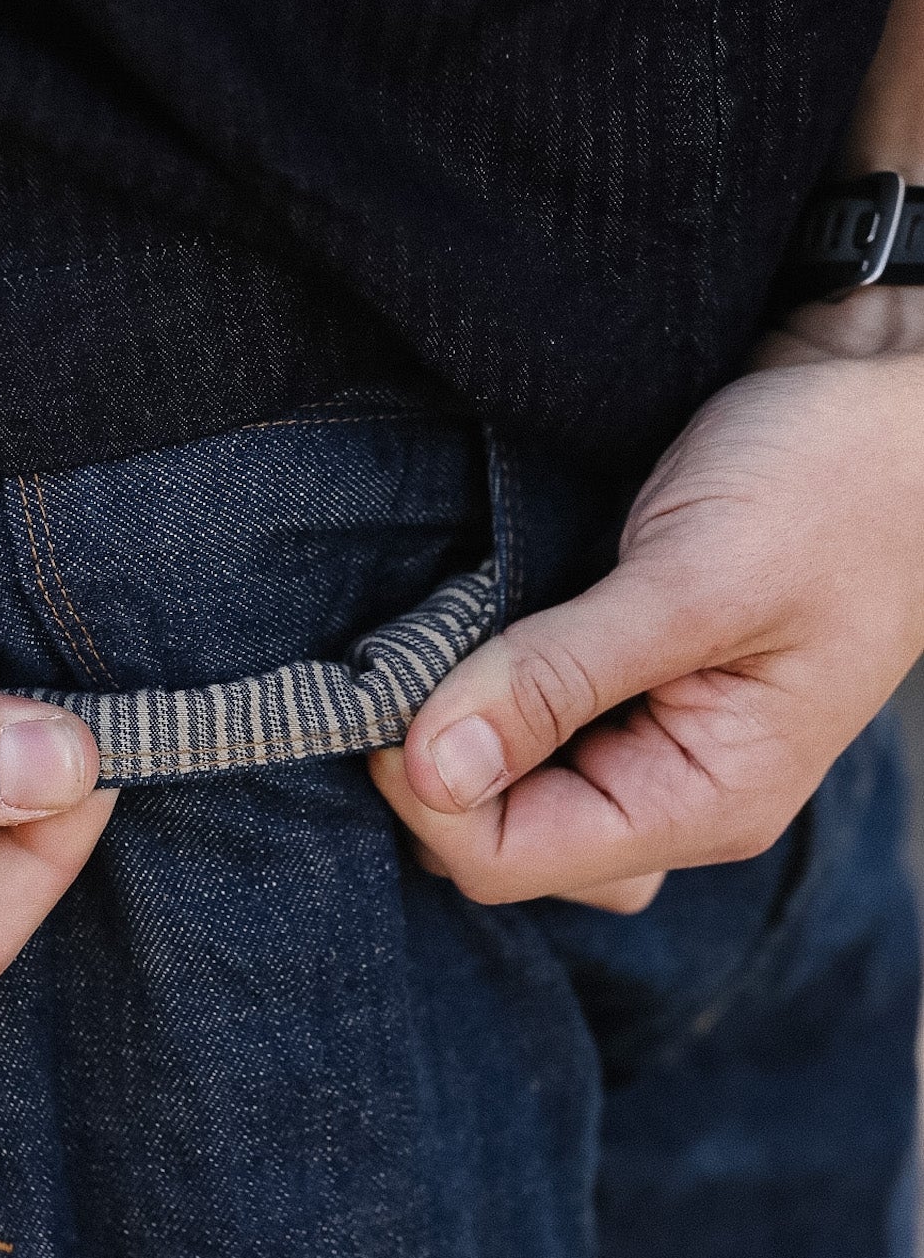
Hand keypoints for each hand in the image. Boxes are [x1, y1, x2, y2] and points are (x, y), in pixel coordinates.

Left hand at [371, 314, 923, 912]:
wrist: (896, 396)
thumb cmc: (833, 482)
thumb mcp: (693, 580)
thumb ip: (558, 678)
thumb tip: (429, 769)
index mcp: (707, 798)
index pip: (509, 861)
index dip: (425, 793)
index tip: (385, 689)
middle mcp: (675, 788)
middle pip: (500, 839)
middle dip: (431, 768)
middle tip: (400, 657)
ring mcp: (653, 735)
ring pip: (507, 786)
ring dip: (453, 723)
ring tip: (429, 638)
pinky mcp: (629, 677)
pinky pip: (529, 721)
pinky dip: (479, 682)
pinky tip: (460, 621)